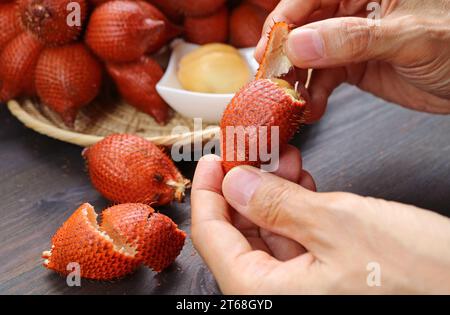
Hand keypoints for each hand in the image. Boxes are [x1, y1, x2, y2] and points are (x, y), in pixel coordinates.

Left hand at [191, 153, 449, 293]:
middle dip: (244, 187)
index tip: (212, 161)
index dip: (207, 193)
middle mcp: (277, 296)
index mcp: (264, 294)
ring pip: (268, 234)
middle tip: (251, 152)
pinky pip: (295, 240)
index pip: (212, 237)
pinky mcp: (325, 278)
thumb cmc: (417, 278)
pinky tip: (301, 182)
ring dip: (272, 193)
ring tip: (282, 159)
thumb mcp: (338, 225)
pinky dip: (295, 208)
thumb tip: (236, 183)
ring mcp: (301, 288)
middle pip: (237, 234)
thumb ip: (277, 204)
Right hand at [255, 0, 449, 121]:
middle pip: (303, 27)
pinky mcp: (351, 66)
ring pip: (308, 57)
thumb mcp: (410, 38)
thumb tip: (302, 43)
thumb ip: (354, 39)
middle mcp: (353, 9)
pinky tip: (312, 109)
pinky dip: (313, 96)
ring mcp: (349, 39)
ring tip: (292, 102)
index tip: (270, 49)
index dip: (285, 20)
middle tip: (272, 81)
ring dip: (297, 82)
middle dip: (286, 56)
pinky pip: (321, 79)